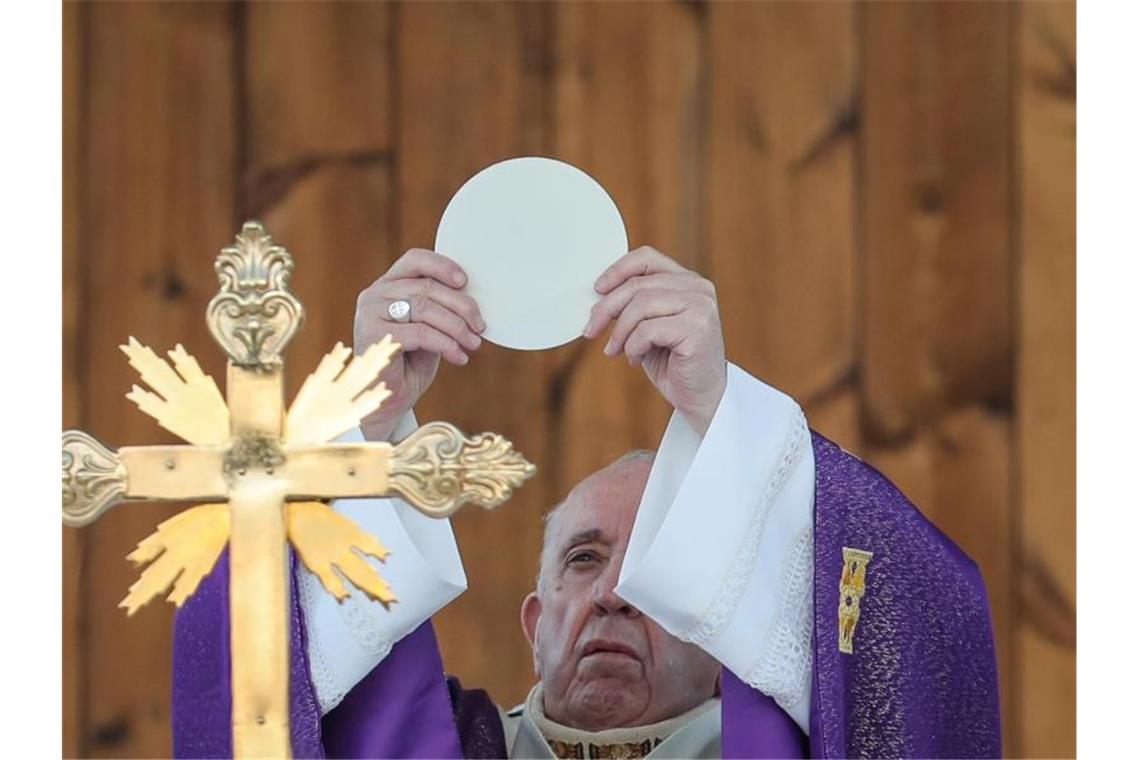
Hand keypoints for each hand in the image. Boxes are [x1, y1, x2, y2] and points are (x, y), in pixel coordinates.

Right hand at [354, 248, 484, 440]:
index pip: (415, 260)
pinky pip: (421, 333)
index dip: (443, 266)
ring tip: (473, 343)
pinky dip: (446, 344)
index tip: (466, 281)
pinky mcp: (375, 336)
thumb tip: (473, 300)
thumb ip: (439, 308)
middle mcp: (374, 295)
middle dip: (461, 306)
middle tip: (480, 326)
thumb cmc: (408, 363)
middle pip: (427, 287)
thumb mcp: (427, 328)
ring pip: (425, 308)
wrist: (387, 400)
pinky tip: (458, 356)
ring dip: (456, 327)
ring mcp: (370, 314)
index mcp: (387, 286)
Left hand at [583, 246, 726, 434]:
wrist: (700, 397)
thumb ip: (633, 305)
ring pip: (640, 305)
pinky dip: (633, 346)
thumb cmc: (673, 361)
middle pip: (637, 285)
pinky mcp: (698, 329)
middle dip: (606, 308)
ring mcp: (701, 306)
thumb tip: (598, 295)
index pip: (646, 258)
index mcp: (687, 281)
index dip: (616, 270)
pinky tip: (635, 359)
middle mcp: (698, 288)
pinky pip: (648, 330)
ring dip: (620, 331)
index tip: (597, 290)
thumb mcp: (648, 325)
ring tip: (616, 350)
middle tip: (591, 330)